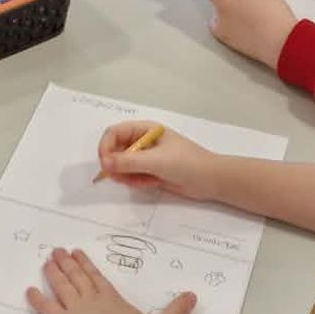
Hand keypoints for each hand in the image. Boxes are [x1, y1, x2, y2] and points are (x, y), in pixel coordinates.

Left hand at [26, 247, 195, 313]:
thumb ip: (176, 311)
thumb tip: (192, 296)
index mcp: (113, 299)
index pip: (97, 278)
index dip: (86, 265)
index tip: (77, 253)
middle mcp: (93, 300)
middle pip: (77, 278)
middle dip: (66, 263)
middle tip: (56, 251)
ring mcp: (76, 310)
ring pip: (62, 287)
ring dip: (53, 273)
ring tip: (45, 261)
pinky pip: (47, 309)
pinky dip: (38, 300)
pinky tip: (29, 291)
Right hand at [96, 121, 220, 199]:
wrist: (209, 180)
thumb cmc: (185, 163)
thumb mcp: (155, 160)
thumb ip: (128, 162)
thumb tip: (104, 163)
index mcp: (144, 129)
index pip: (114, 133)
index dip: (106, 147)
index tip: (105, 164)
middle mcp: (142, 141)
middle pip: (115, 149)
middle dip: (114, 164)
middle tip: (119, 177)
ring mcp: (146, 158)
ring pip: (121, 165)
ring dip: (124, 175)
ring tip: (138, 181)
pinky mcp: (149, 172)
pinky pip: (131, 176)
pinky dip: (134, 181)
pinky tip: (148, 184)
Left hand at [196, 0, 297, 68]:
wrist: (279, 41)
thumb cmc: (275, 15)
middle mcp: (219, 5)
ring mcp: (219, 22)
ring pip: (217, 9)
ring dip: (227, 7)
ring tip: (248, 12)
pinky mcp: (222, 37)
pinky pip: (220, 25)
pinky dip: (228, 23)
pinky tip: (245, 25)